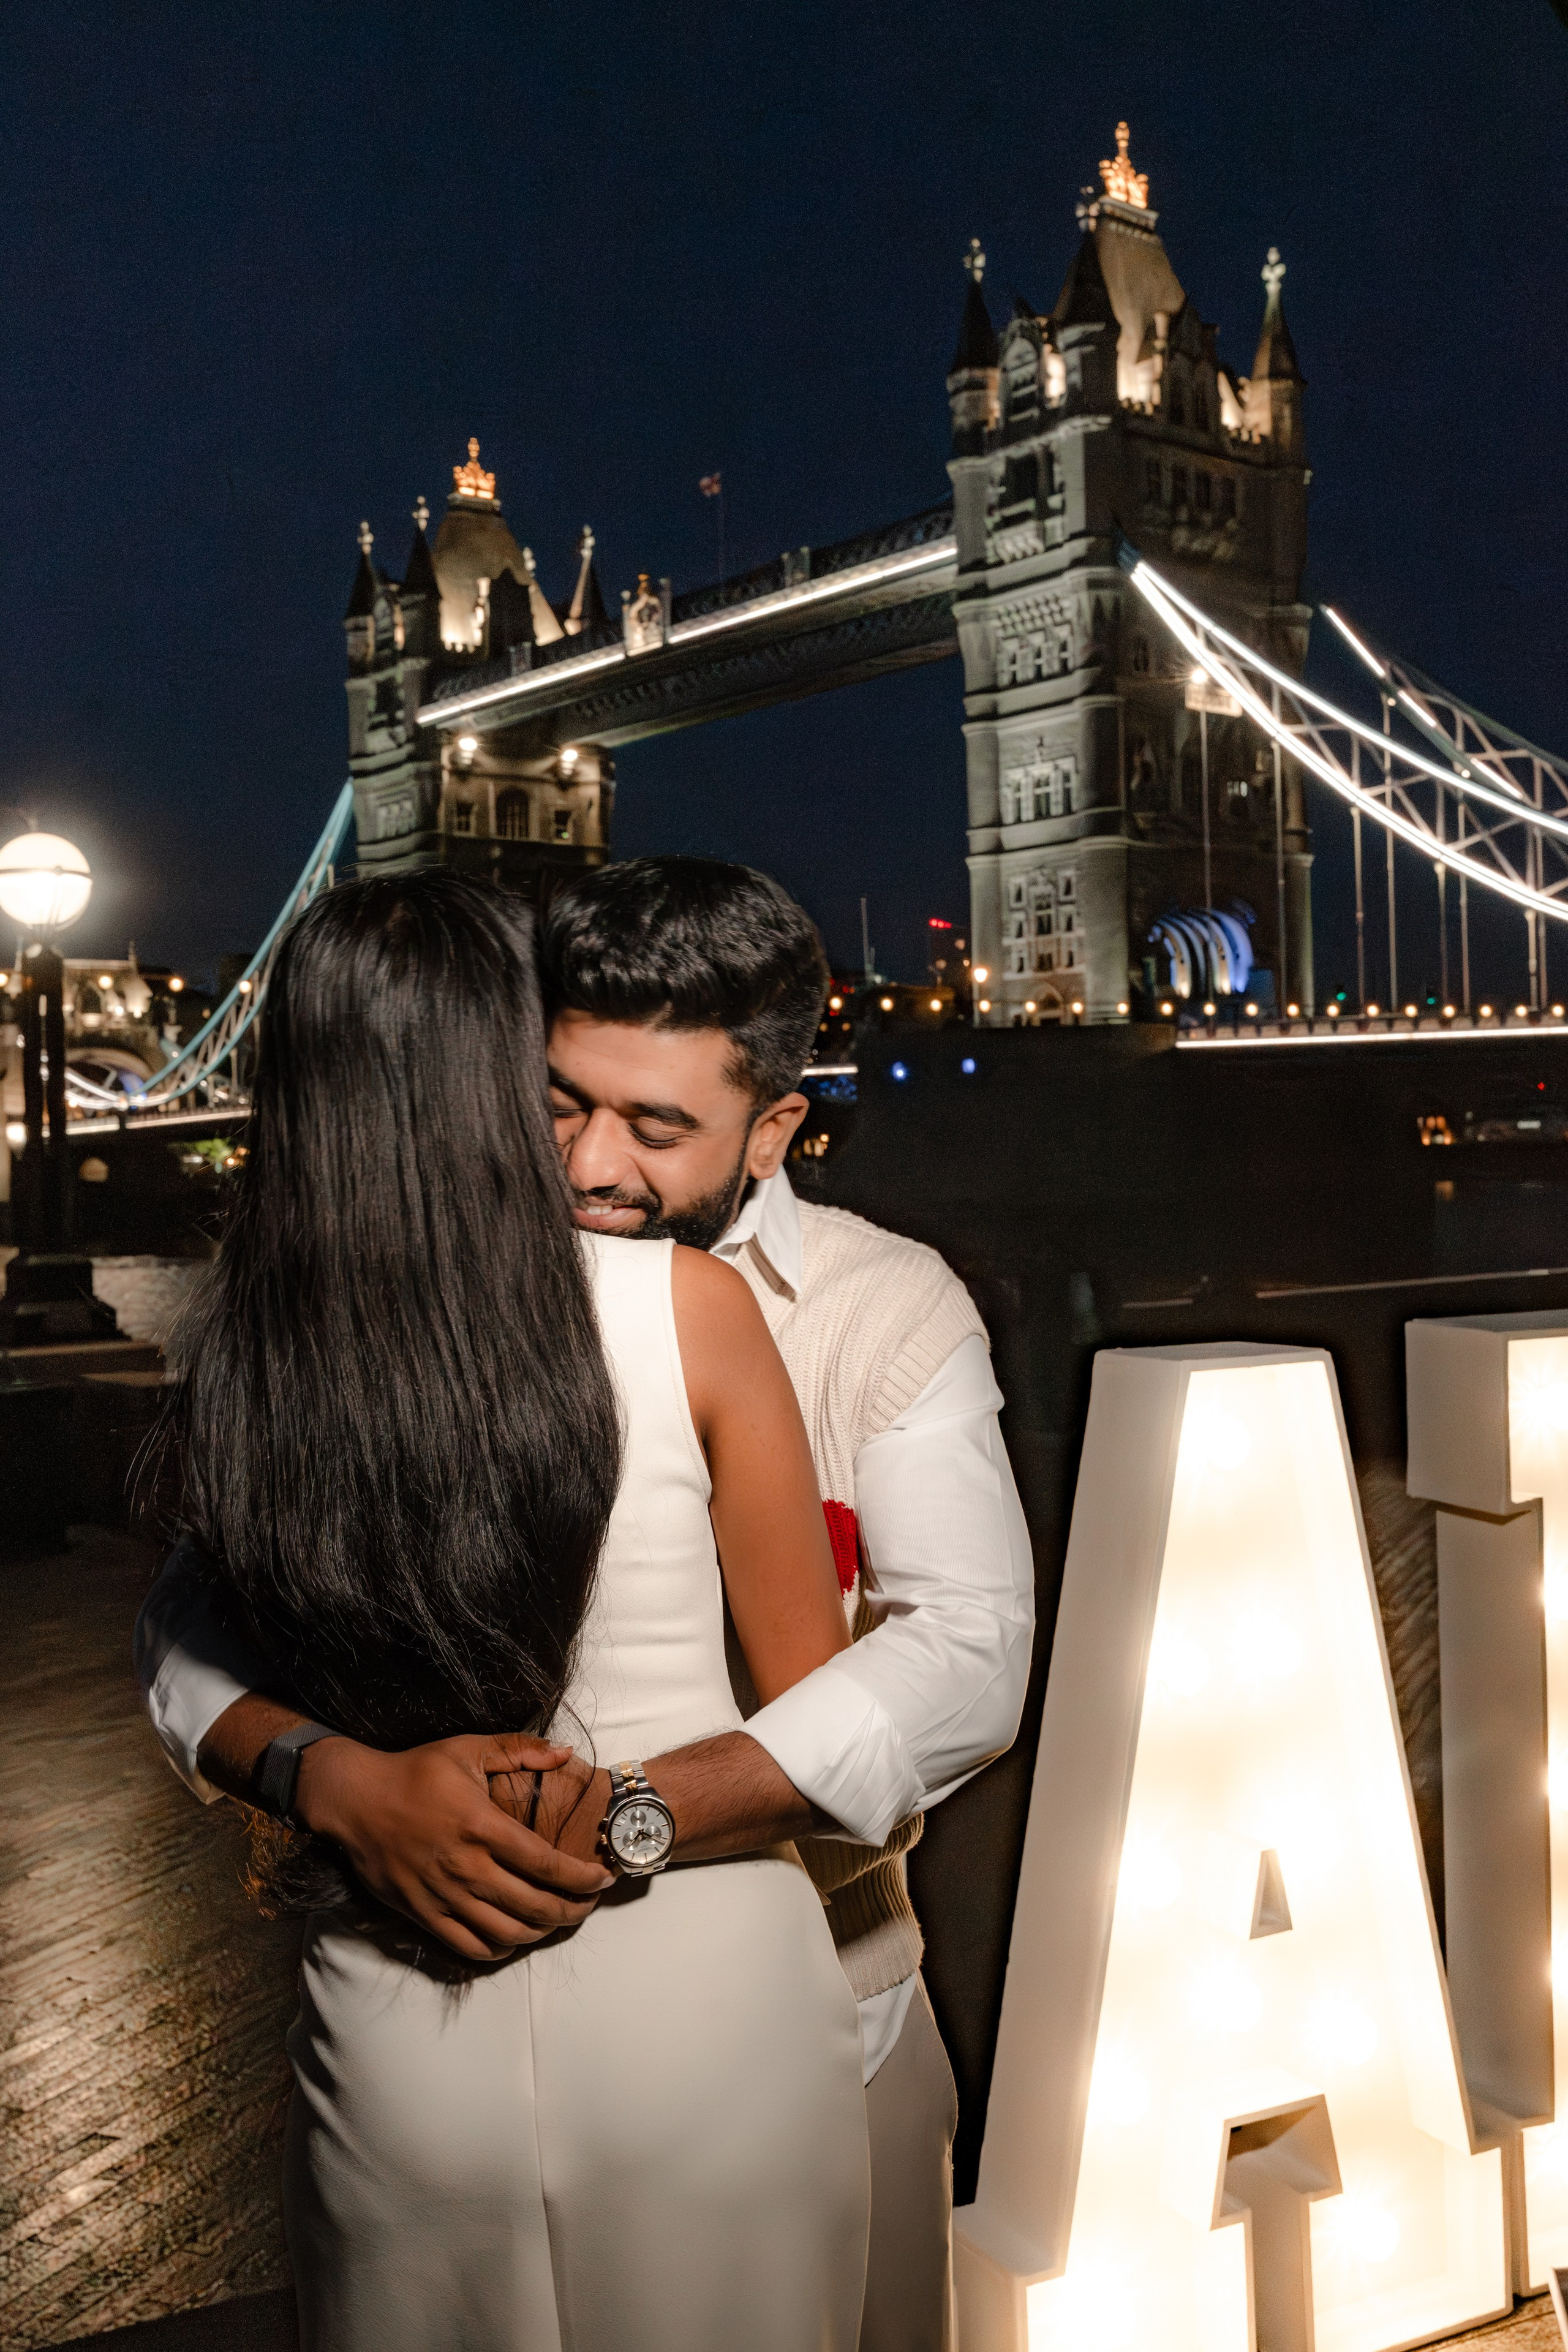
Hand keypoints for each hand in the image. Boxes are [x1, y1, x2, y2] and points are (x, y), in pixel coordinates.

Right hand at [295, 1732, 614, 1962]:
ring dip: (541, 1932)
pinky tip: (513, 1936)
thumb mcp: (467, 1748)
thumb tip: (565, 1752)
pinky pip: (470, 1947)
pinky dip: (500, 1949)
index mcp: (482, 1826)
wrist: (356, 1801)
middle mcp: (466, 1867)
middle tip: (588, 1903)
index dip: (581, 1877)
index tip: (603, 1878)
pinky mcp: (423, 1914)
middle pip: (535, 1907)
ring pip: (507, 1933)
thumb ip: (519, 1750)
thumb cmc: (415, 1772)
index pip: (546, 1864)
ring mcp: (444, 1896)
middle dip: (572, 1910)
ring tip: (557, 1919)